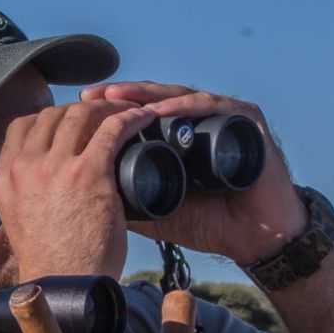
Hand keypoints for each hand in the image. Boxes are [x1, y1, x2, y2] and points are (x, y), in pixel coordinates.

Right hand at [0, 100, 157, 278]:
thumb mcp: (21, 219)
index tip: (69, 123)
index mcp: (5, 178)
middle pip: (53, 114)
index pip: (22, 126)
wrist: (63, 287)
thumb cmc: (51, 262)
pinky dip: (130, 118)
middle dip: (80, 108)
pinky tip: (142, 119)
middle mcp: (25, 167)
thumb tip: (51, 177)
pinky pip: (112, 129)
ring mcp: (54, 168)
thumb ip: (29, 191)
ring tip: (124, 112)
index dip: (50, 118)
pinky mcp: (88, 174)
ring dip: (106, 107)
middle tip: (103, 114)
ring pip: (80, 113)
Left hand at [80, 81, 306, 264]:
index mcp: (179, 138)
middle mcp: (200, 122)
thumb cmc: (212, 223)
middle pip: (154, 100)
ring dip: (146, 95)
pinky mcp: (246, 120)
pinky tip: (161, 108)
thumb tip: (88, 199)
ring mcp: (223, 118)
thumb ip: (129, 202)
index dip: (109, 114)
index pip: (139, 116)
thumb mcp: (158, 211)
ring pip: (179, 97)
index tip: (78, 114)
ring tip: (116, 96)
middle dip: (120, 97)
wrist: (256, 237)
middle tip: (90, 97)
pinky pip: (212, 106)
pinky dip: (186, 105)